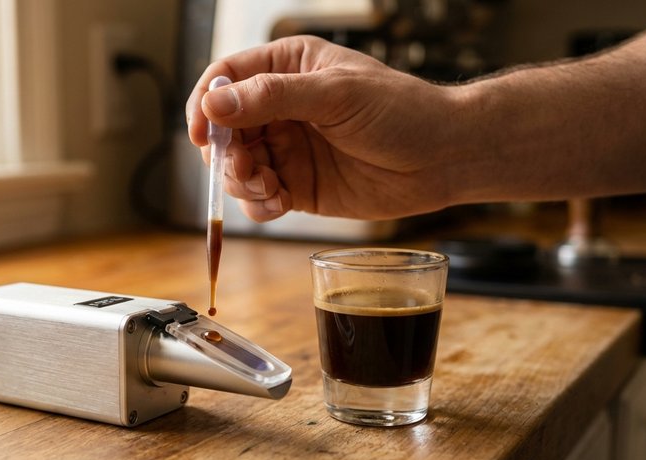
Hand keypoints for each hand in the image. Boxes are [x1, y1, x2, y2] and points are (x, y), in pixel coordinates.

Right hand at [186, 35, 461, 221]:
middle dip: (225, 153)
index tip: (202, 133)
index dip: (206, 104)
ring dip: (241, 182)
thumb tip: (216, 103)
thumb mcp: (335, 94)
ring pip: (238, 167)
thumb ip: (273, 97)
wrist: (443, 158)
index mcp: (288, 67)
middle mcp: (282, 107)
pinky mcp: (298, 186)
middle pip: (224, 129)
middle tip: (243, 169)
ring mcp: (288, 148)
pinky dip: (259, 206)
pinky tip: (278, 204)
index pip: (226, 78)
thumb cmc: (401, 111)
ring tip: (268, 188)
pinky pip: (261, 198)